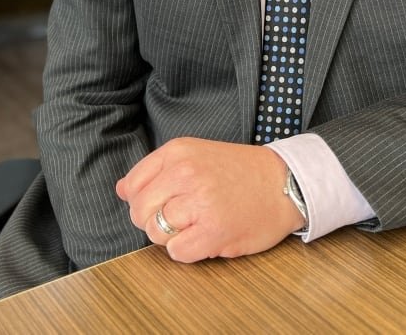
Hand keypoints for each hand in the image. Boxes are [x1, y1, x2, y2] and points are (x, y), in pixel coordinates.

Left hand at [115, 137, 304, 262]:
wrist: (284, 182)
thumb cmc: (240, 171)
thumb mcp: (196, 154)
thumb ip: (156, 170)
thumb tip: (121, 189)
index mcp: (178, 152)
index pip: (131, 185)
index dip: (142, 201)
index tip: (162, 202)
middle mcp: (185, 174)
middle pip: (140, 211)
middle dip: (153, 221)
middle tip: (180, 218)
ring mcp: (199, 203)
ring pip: (155, 233)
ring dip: (172, 237)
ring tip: (195, 225)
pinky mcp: (213, 231)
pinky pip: (177, 252)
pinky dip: (187, 251)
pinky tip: (205, 237)